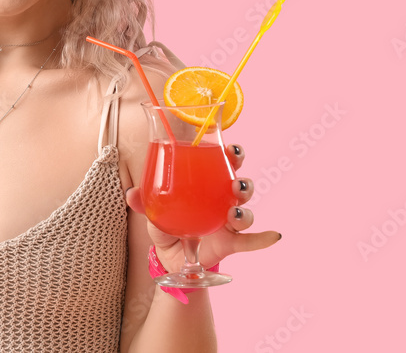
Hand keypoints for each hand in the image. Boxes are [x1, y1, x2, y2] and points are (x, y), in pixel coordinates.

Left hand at [126, 143, 280, 269]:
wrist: (171, 256)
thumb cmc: (168, 222)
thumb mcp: (154, 211)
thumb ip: (145, 201)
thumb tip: (131, 193)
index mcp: (207, 184)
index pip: (224, 163)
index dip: (233, 154)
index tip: (231, 148)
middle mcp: (222, 200)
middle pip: (240, 185)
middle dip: (242, 181)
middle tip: (235, 180)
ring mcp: (228, 222)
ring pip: (245, 212)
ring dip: (245, 210)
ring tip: (236, 211)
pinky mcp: (230, 242)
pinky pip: (250, 241)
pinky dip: (262, 238)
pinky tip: (274, 235)